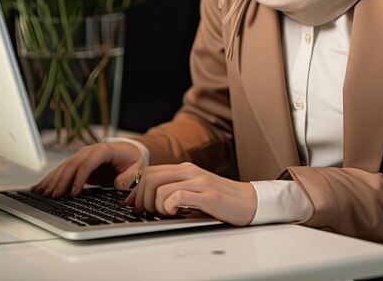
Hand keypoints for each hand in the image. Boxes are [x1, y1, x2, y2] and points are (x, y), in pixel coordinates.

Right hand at [31, 142, 145, 198]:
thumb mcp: (137, 166)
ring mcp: (82, 155)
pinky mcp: (78, 162)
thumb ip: (130, 175)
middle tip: (54, 197)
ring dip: (53, 180)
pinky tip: (40, 187)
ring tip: (43, 194)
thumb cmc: (133, 159)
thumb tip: (119, 184)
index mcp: (104, 150)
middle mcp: (90, 151)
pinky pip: (62, 170)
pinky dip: (51, 178)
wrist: (129, 151)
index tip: (73, 193)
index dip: (79, 178)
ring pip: (64, 167)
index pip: (88, 163)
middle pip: (72, 165)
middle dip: (62, 181)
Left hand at [123, 163, 256, 225]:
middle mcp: (191, 171)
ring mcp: (199, 182)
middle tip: (147, 212)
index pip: (150, 172)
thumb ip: (174, 189)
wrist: (248, 201)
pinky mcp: (208, 195)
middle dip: (141, 199)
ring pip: (160, 189)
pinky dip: (171, 207)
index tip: (133, 205)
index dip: (136, 190)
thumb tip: (145, 201)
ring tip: (167, 213)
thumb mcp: (194, 190)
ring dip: (156, 206)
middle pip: (150, 178)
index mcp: (186, 169)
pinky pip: (178, 197)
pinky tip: (178, 213)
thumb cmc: (221, 199)